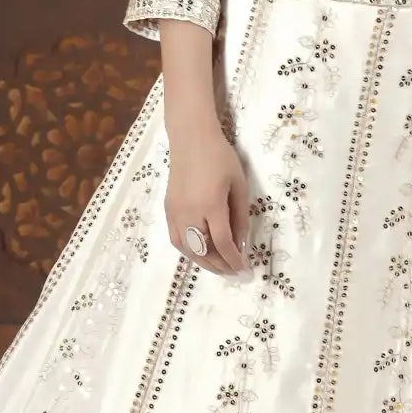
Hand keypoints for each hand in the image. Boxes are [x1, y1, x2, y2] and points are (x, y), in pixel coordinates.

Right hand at [165, 131, 249, 275]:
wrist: (191, 139)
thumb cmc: (220, 157)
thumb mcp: (238, 185)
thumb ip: (240, 216)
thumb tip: (241, 243)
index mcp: (211, 205)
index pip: (222, 242)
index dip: (233, 260)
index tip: (244, 270)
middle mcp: (189, 213)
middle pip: (203, 251)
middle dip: (219, 266)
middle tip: (234, 273)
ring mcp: (175, 213)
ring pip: (187, 249)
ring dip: (203, 262)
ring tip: (219, 267)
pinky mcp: (167, 210)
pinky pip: (176, 239)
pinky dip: (189, 252)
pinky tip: (201, 253)